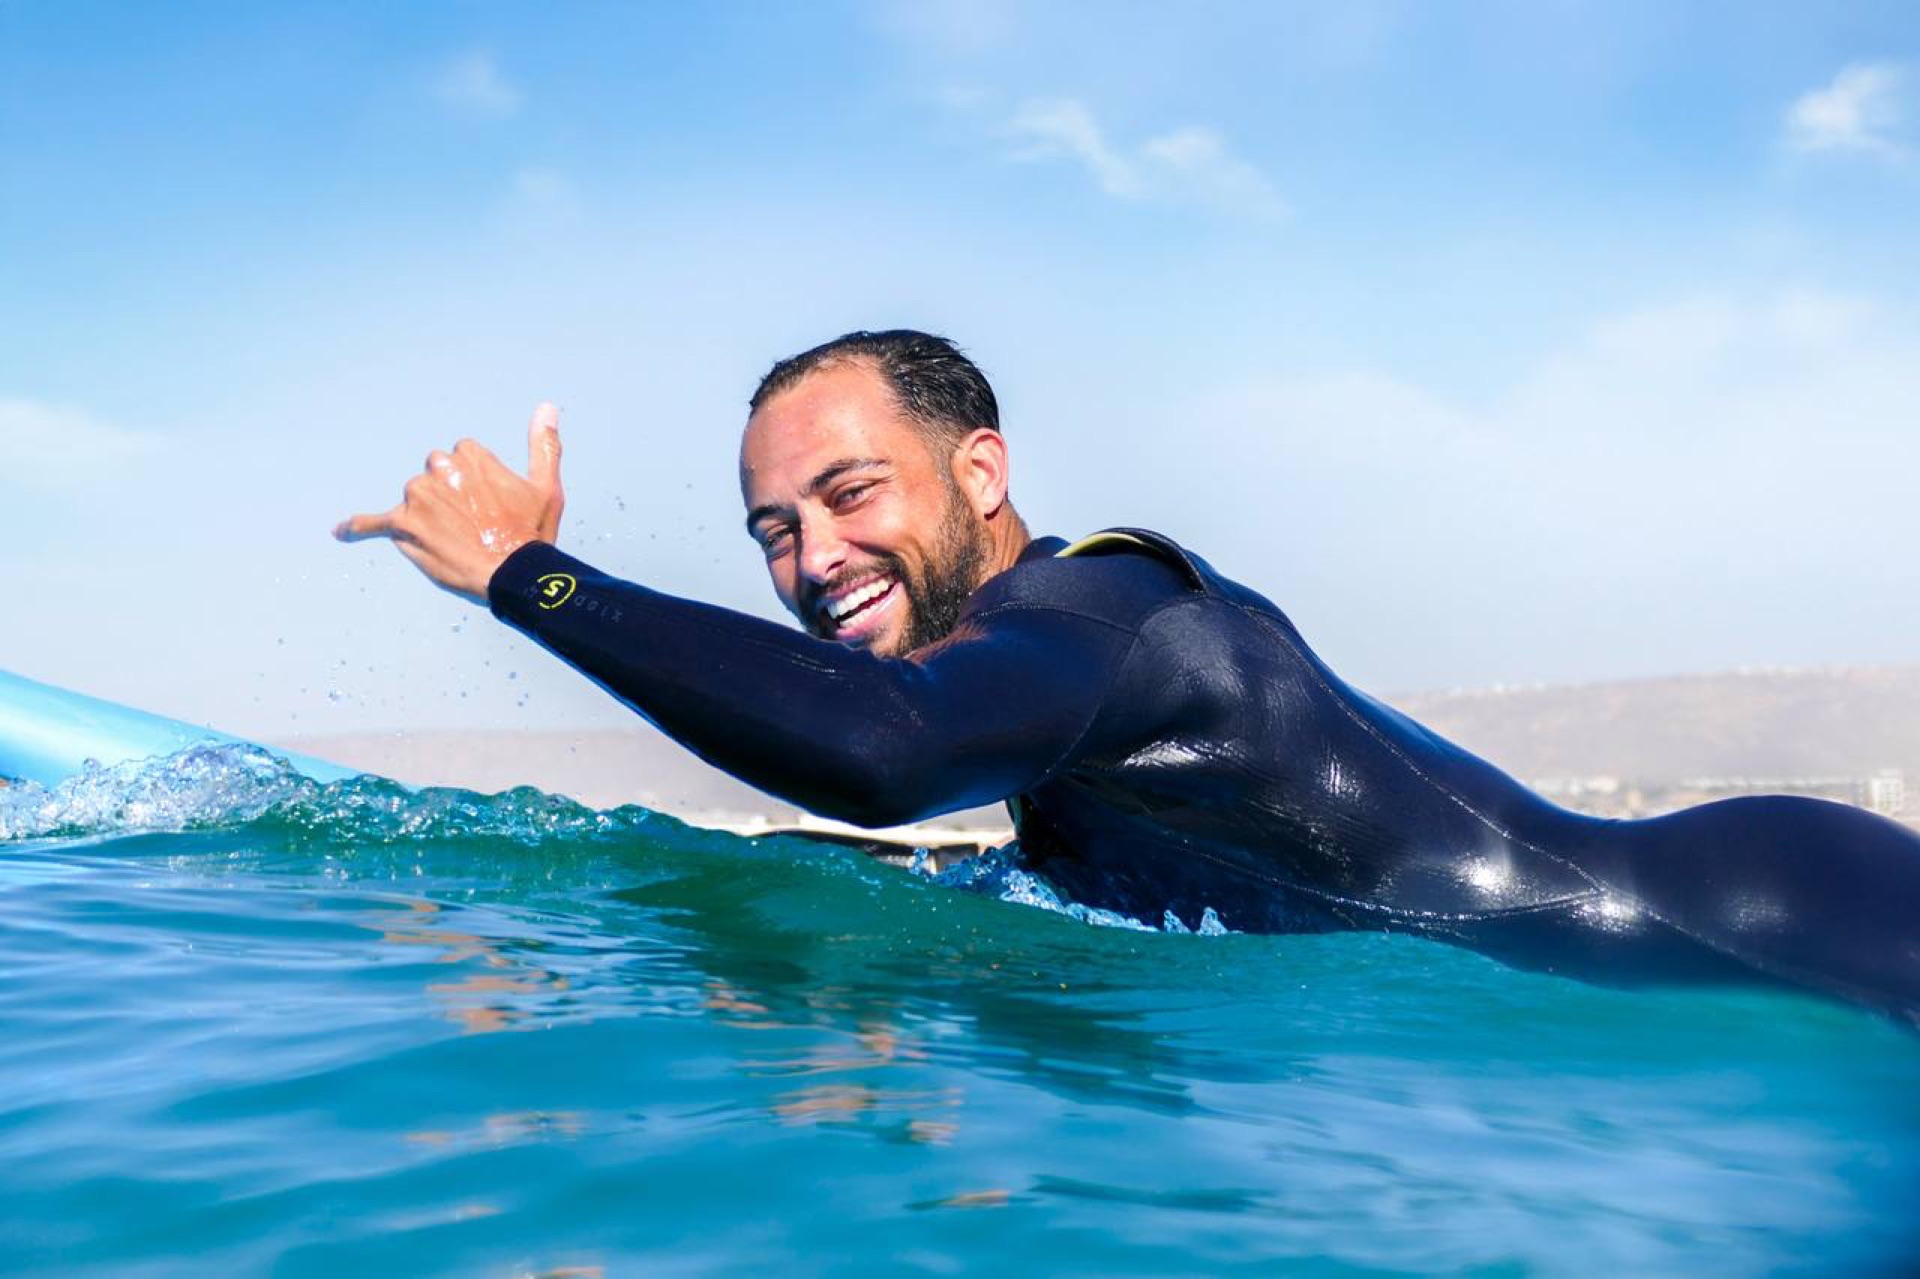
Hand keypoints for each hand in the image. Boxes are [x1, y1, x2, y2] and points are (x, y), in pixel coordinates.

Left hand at [335, 403, 565, 603]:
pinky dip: (356, 527)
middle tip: (473, 526)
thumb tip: (547, 406)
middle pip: (434, 476)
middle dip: (448, 497)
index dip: (475, 487)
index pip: (459, 461)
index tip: (490, 508)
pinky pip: (373, 523)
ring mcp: (418, 496)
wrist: (513, 573)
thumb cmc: (531, 532)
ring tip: (455, 542)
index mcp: (469, 454)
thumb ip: (543, 444)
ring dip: (427, 517)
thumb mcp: (545, 486)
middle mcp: (439, 468)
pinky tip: (340, 532)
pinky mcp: (402, 525)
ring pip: (414, 501)